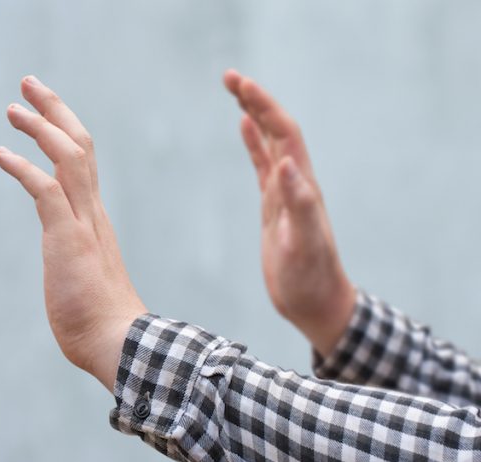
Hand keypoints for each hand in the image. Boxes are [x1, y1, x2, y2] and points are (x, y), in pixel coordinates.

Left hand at [0, 76, 146, 390]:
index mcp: (94, 219)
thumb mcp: (81, 280)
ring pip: (68, 156)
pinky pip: (46, 190)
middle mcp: (92, 212)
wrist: (119, 344)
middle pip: (80, 144)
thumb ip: (74, 263)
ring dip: (40, 127)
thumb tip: (69, 272)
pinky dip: (23, 167)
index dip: (63, 130)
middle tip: (29, 85)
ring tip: (13, 108)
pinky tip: (1, 153)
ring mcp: (83, 223)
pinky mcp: (68, 238)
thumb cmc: (99, 323)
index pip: (83, 162)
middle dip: (54, 110)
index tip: (43, 112)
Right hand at [223, 70, 355, 354]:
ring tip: (235, 90)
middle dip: (255, 100)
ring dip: (254, 114)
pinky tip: (243, 128)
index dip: (263, 106)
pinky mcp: (274, 206)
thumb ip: (299, 203)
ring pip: (269, 142)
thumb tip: (285, 162)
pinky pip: (262, 165)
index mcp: (301, 185)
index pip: (283, 133)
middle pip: (276, 129)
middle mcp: (295, 182)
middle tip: (228, 76)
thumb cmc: (310, 278)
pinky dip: (253, 143)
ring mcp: (284, 193)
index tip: (240, 85)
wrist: (315, 302)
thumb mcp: (303, 243)